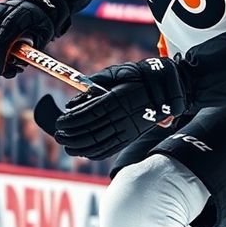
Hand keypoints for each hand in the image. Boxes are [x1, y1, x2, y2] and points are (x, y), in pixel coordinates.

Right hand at [0, 0, 69, 76]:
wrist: (32, 1)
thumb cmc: (39, 20)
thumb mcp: (46, 32)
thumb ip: (35, 47)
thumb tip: (20, 63)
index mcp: (19, 14)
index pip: (3, 36)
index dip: (0, 55)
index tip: (2, 69)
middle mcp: (2, 10)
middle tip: (0, 71)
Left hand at [52, 57, 188, 159]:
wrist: (167, 88)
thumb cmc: (139, 77)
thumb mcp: (118, 73)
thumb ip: (96, 84)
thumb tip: (76, 97)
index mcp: (119, 99)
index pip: (91, 113)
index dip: (73, 120)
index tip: (60, 121)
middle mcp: (124, 116)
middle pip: (93, 130)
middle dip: (72, 134)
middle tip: (58, 134)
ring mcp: (129, 129)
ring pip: (101, 142)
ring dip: (80, 146)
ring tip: (66, 144)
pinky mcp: (132, 136)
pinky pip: (111, 148)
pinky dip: (95, 153)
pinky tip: (83, 152)